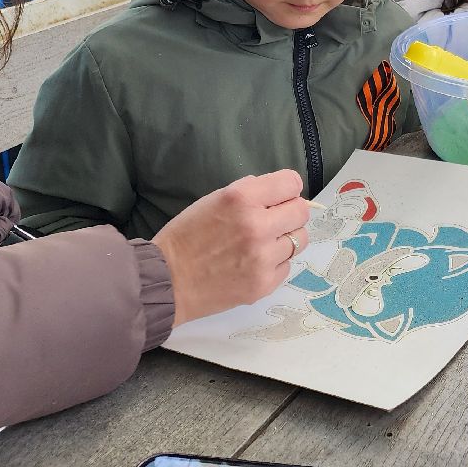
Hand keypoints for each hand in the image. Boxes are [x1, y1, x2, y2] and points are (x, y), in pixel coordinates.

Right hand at [155, 170, 311, 326]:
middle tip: (272, 222)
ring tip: (263, 244)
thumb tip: (280, 192)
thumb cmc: (187, 236)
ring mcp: (262, 257)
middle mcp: (256, 225)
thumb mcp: (214, 199)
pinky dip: (274, 263)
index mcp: (241, 198)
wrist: (166, 280)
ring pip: (299, 239)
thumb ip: (250, 192)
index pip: (292, 183)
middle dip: (289, 213)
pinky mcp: (264, 283)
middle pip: (301, 211)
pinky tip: (253, 264)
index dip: (286, 189)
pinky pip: (287, 265)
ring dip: (285, 239)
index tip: (278, 198)